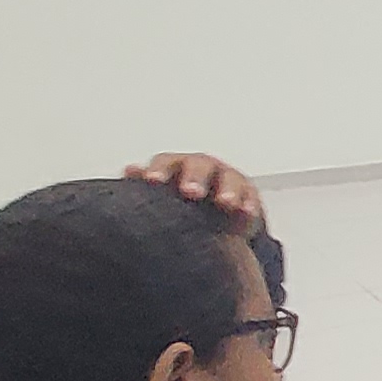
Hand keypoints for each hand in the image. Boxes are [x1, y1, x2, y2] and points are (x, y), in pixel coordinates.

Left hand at [130, 153, 265, 229]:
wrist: (212, 217)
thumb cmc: (179, 204)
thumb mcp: (159, 196)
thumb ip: (144, 186)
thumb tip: (130, 171)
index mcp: (174, 168)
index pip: (165, 163)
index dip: (159, 170)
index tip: (153, 180)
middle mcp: (200, 168)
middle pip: (198, 166)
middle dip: (195, 177)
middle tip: (191, 192)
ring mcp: (226, 179)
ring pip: (228, 178)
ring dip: (227, 189)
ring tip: (225, 203)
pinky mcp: (247, 195)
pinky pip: (250, 196)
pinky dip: (248, 204)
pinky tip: (246, 212)